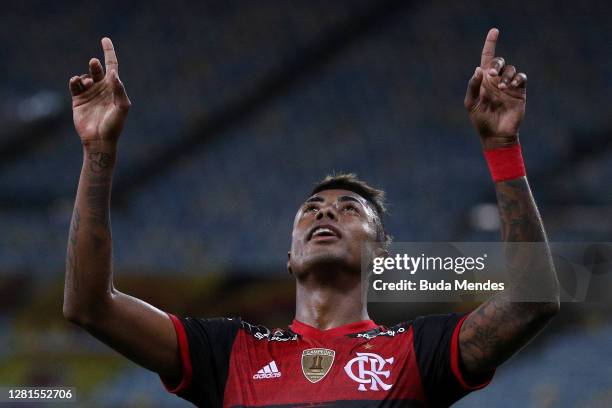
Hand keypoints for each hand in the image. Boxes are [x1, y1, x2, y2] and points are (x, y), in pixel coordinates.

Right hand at [69, 38, 130, 144]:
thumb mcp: (122, 107)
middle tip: (94, 64)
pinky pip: (74, 84)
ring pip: (85, 76)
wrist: (99, 140)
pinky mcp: (78, 99)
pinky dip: (75, 80)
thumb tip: (113, 73)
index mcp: (114, 89)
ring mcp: (89, 93)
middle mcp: (102, 89)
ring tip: (88, 84)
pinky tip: (78, 83)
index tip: (105, 39)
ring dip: (86, 76)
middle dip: (95, 65)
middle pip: (97, 70)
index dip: (109, 52)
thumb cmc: (114, 125)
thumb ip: (119, 90)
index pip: (112, 66)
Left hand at [464, 29, 526, 149]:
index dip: (490, 44)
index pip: (487, 58)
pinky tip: (510, 88)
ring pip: (511, 69)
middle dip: (496, 64)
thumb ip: (473, 86)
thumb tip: (479, 69)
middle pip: (499, 61)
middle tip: (491, 75)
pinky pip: (521, 78)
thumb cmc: (481, 120)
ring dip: (506, 75)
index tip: (494, 31)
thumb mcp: (471, 104)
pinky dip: (516, 79)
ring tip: (502, 88)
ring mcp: (508, 86)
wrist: (496, 135)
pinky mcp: (519, 92)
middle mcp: (496, 80)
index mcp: (483, 81)